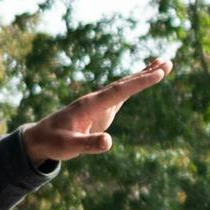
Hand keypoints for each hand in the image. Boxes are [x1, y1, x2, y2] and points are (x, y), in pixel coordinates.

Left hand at [18, 59, 171, 163]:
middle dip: (146, 73)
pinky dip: (135, 85)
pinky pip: (123, 94)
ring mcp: (100, 104)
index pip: (118, 91)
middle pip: (125, 83)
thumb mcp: (68, 147)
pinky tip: (145, 79)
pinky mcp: (102, 109)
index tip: (158, 73)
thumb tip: (109, 142)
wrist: (40, 138)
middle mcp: (96, 100)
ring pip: (125, 86)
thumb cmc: (53, 142)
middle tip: (168, 62)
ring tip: (164, 64)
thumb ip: (88, 144)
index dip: (138, 82)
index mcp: (89, 105)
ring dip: (143, 75)